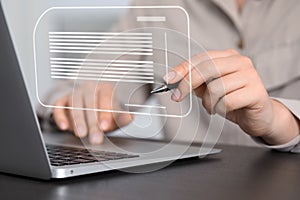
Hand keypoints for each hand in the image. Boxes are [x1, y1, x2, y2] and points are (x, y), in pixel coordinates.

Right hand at [52, 81, 132, 143]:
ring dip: (77, 120)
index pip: (105, 97)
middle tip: (95, 138)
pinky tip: (64, 127)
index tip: (105, 127)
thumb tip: (130, 117)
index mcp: (105, 88)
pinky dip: (60, 116)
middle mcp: (89, 88)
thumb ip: (123, 117)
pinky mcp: (62, 100)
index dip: (105, 113)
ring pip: (74, 104)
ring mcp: (75, 93)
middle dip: (92, 122)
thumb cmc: (106, 112)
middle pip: (89, 103)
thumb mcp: (117, 116)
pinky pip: (58, 106)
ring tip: (81, 134)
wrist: (93, 108)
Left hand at [166, 49, 299, 144]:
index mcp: (229, 57)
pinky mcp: (257, 92)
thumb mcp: (211, 89)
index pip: (201, 58)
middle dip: (187, 84)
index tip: (169, 79)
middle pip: (207, 68)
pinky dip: (220, 109)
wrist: (260, 116)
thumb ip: (197, 82)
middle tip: (177, 97)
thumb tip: (175, 80)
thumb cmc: (235, 100)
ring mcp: (251, 76)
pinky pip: (227, 101)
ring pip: (216, 87)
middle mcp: (241, 62)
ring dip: (208, 102)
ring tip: (213, 106)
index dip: (182, 68)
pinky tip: (223, 110)